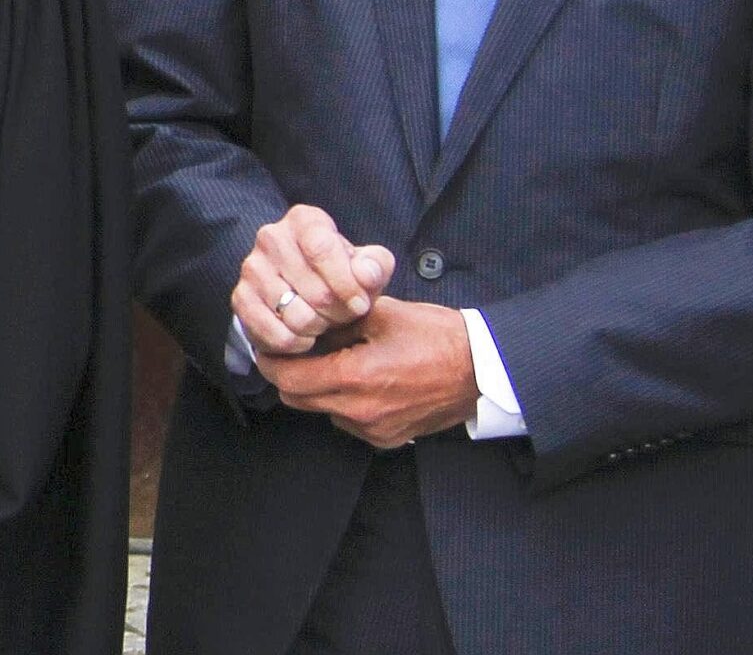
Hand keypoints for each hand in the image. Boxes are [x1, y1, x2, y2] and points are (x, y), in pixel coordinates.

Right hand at [233, 204, 393, 357]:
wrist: (303, 292)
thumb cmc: (340, 275)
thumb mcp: (366, 266)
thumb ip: (375, 266)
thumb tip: (366, 275)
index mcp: (304, 220)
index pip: (322, 248)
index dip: (346, 283)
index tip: (360, 304)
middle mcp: (271, 237)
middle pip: (315, 290)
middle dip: (337, 313)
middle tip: (342, 316)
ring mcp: (251, 268)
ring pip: (295, 315)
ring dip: (317, 328)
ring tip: (322, 322)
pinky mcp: (240, 298)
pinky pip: (274, 333)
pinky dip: (295, 343)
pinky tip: (304, 336)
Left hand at [255, 298, 479, 447]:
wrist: (484, 371)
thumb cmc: (436, 336)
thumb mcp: (381, 313)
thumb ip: (335, 321)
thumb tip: (302, 322)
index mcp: (356, 378)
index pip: (289, 378)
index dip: (270, 361)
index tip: (268, 345)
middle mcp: (360, 412)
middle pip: (298, 399)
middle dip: (290, 374)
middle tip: (297, 349)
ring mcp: (375, 431)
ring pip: (322, 410)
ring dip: (318, 388)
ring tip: (335, 360)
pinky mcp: (388, 439)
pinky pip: (348, 421)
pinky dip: (343, 402)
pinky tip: (362, 379)